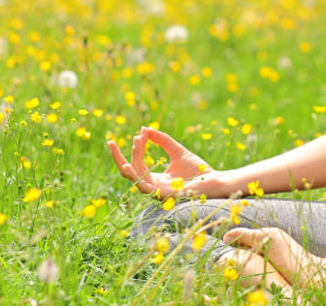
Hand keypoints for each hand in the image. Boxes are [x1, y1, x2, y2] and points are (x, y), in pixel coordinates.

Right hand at [107, 126, 228, 199]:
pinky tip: (131, 165)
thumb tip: (145, 129)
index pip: (136, 165)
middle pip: (129, 173)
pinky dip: (137, 176)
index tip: (137, 133)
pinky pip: (146, 187)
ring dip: (132, 160)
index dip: (134, 150)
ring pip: (136, 178)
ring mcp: (157, 193)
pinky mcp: (164, 196)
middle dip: (119, 157)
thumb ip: (162, 141)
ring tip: (133, 144)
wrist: (215, 181)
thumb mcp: (177, 151)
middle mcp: (153, 187)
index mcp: (155, 179)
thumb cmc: (199, 170)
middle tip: (110, 142)